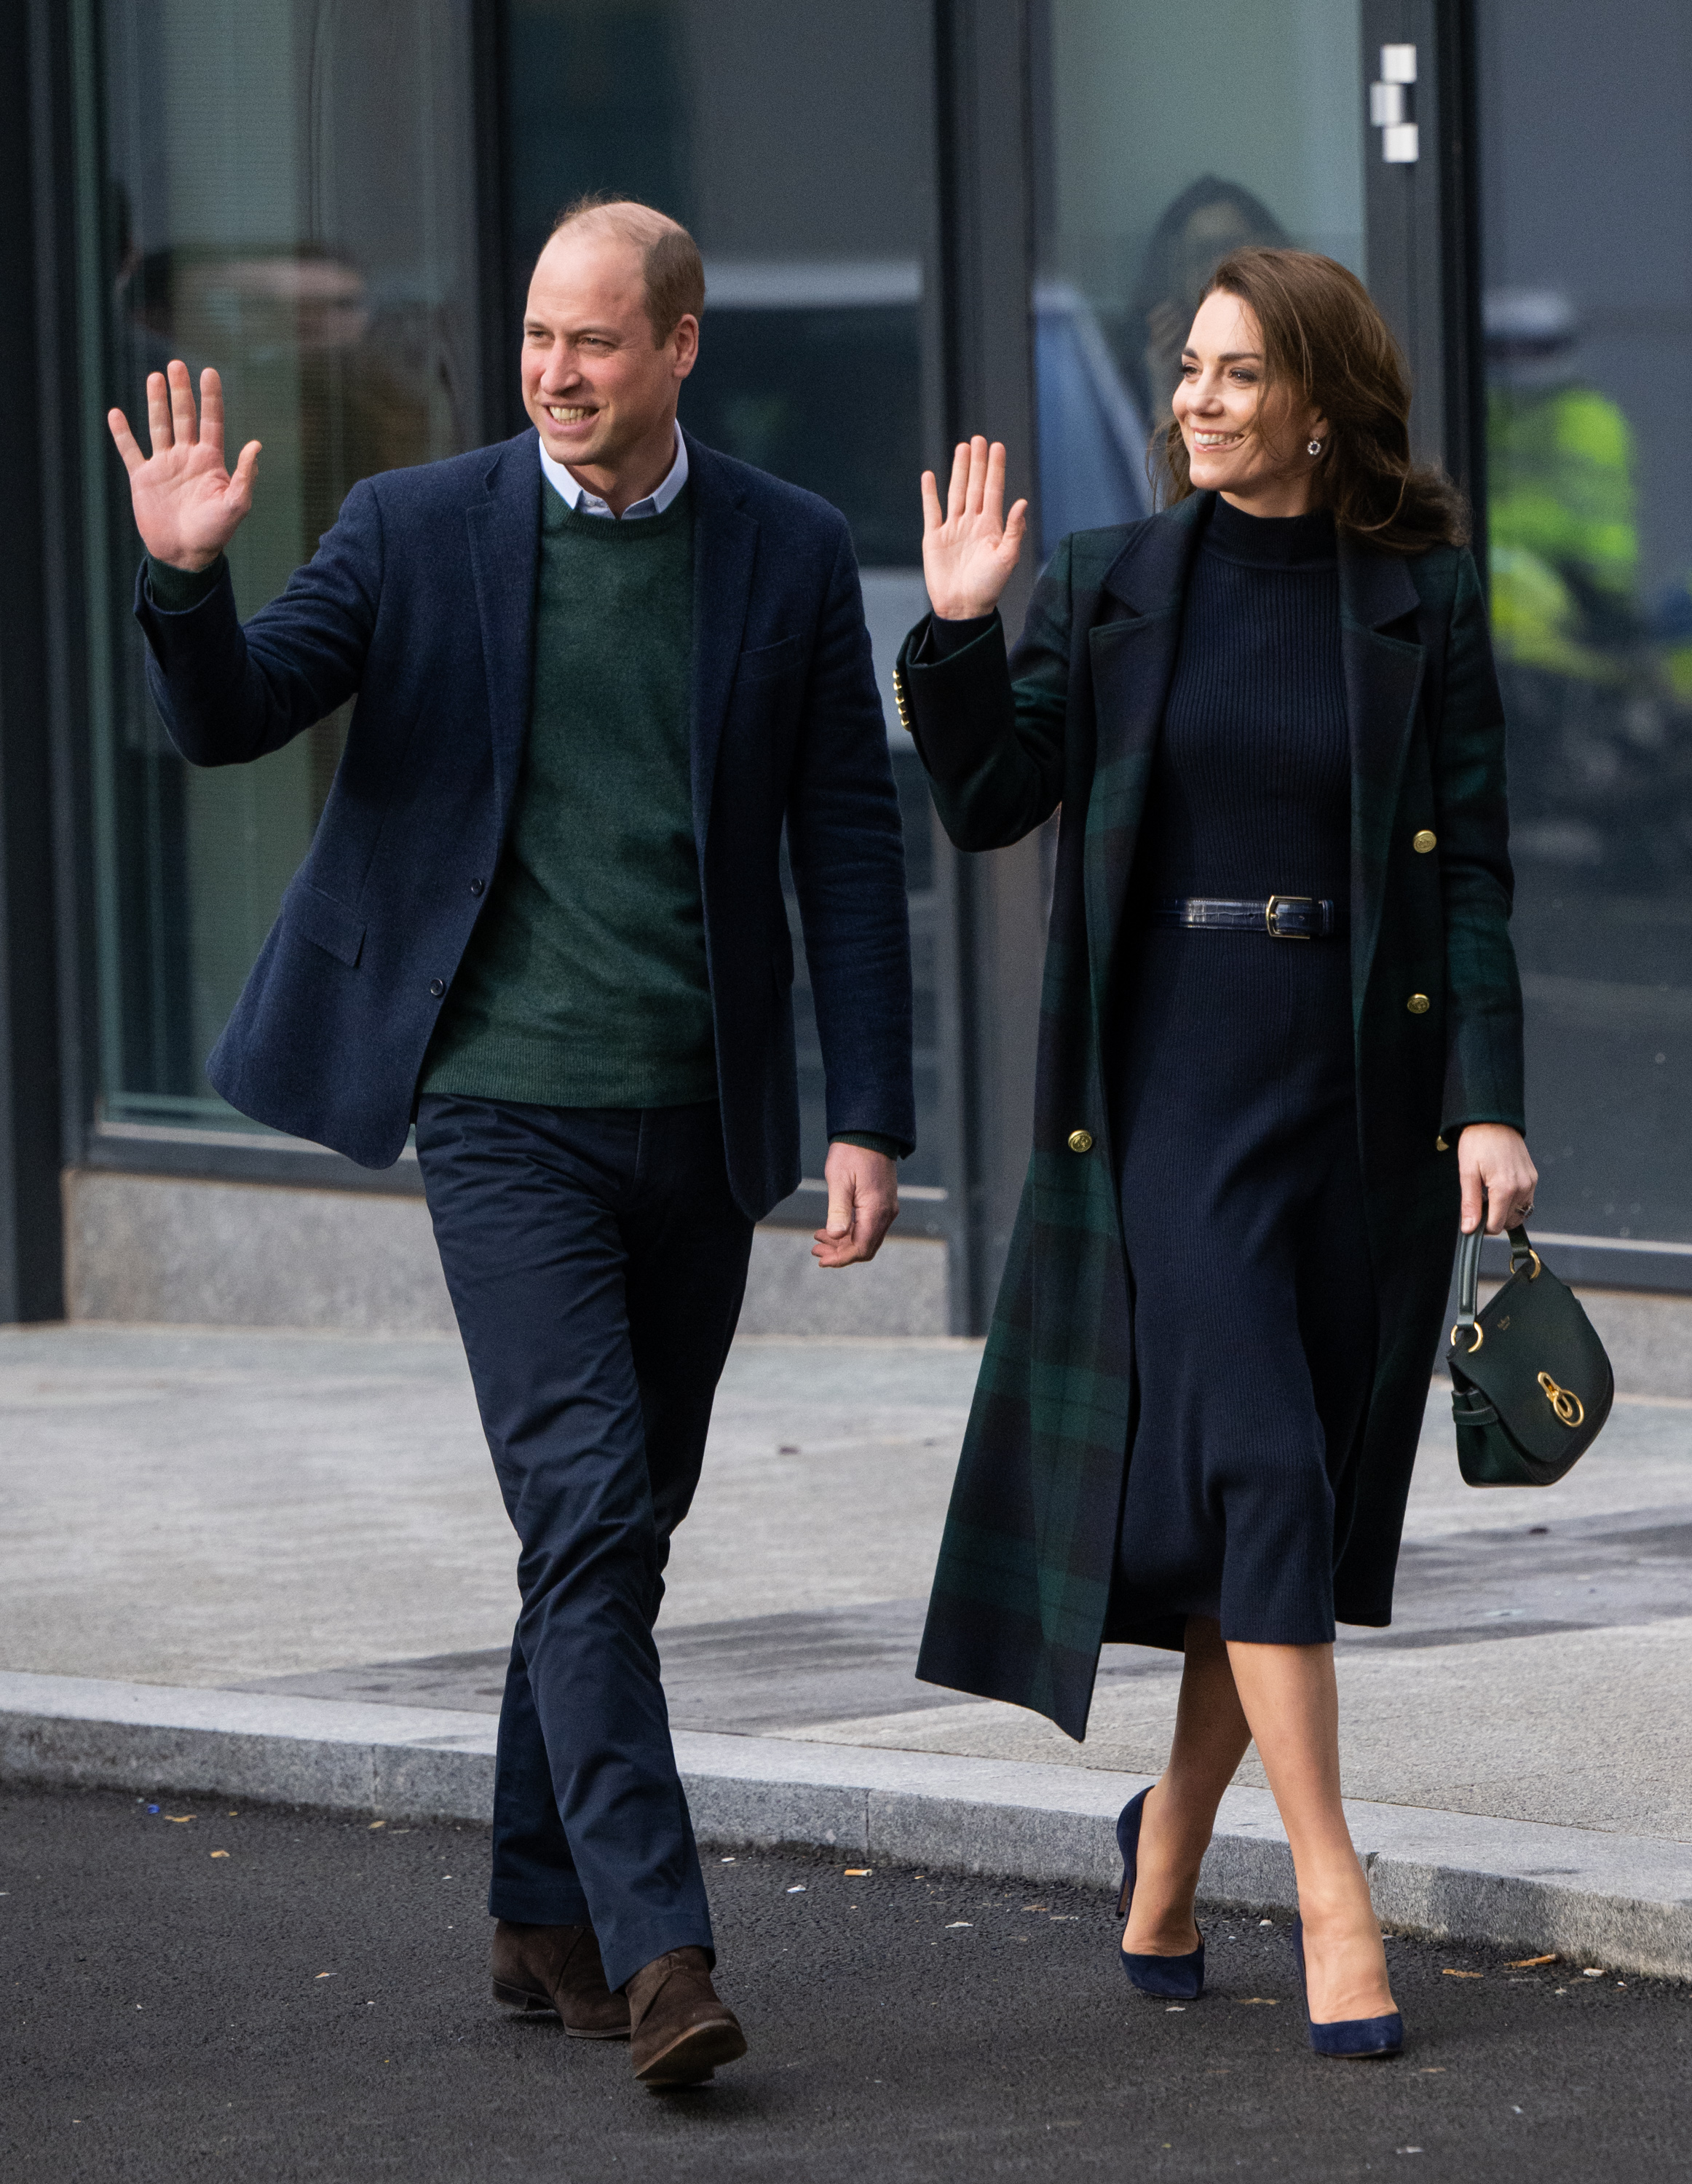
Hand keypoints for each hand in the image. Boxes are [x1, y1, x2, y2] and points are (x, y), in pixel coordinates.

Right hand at [108, 361, 260, 571]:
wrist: (185, 555)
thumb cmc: (214, 533)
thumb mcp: (236, 505)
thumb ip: (245, 475)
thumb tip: (256, 444)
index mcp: (210, 461)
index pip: (211, 421)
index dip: (210, 397)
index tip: (209, 372)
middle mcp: (186, 457)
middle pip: (183, 416)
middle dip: (181, 391)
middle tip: (176, 365)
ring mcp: (164, 465)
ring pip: (159, 426)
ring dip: (156, 402)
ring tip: (155, 377)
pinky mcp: (143, 477)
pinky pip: (130, 450)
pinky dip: (122, 433)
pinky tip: (116, 414)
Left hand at [811, 1143, 898, 1267]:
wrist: (869, 1132)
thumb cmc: (852, 1153)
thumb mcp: (840, 1181)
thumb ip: (839, 1211)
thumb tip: (835, 1236)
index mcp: (876, 1210)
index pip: (861, 1248)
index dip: (841, 1258)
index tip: (822, 1260)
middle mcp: (886, 1213)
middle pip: (865, 1247)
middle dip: (840, 1253)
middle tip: (816, 1251)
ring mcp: (886, 1208)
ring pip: (867, 1238)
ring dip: (843, 1243)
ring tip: (819, 1240)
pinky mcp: (883, 1202)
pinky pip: (869, 1227)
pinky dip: (851, 1232)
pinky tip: (833, 1229)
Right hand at [920, 436, 1027, 620]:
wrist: (962, 608)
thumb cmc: (988, 588)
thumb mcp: (1007, 559)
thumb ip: (1014, 531)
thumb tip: (1021, 502)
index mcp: (991, 527)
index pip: (994, 490)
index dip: (995, 468)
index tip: (997, 446)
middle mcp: (972, 523)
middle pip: (974, 485)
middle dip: (977, 462)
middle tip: (978, 439)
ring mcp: (953, 528)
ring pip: (955, 492)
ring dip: (958, 470)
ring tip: (961, 448)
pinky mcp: (934, 538)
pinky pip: (931, 510)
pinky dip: (929, 494)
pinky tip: (930, 476)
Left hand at [1457, 1123, 1538, 1235]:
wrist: (1493, 1121)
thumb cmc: (1479, 1142)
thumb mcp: (1467, 1173)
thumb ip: (1470, 1204)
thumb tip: (1469, 1227)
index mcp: (1505, 1188)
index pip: (1497, 1224)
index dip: (1483, 1227)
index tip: (1474, 1219)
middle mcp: (1522, 1187)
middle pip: (1510, 1221)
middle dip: (1494, 1219)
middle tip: (1480, 1204)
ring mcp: (1530, 1183)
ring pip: (1519, 1213)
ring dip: (1504, 1211)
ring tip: (1490, 1194)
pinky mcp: (1533, 1178)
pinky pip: (1526, 1201)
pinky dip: (1513, 1202)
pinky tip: (1500, 1190)